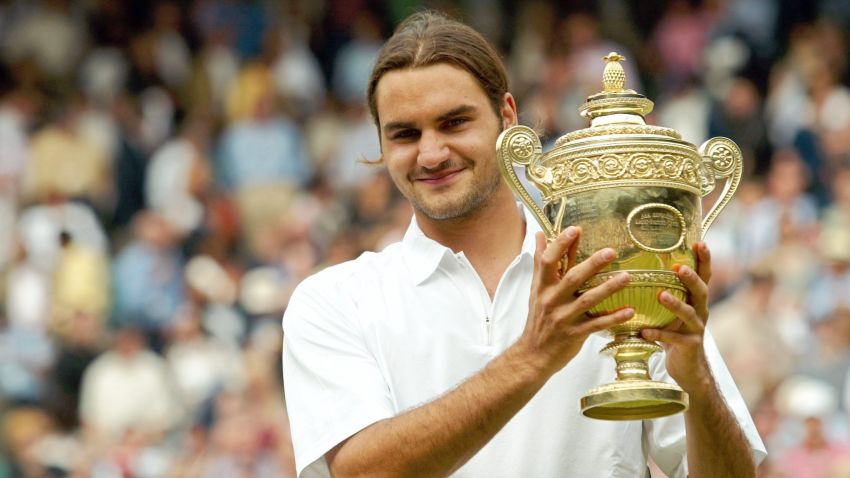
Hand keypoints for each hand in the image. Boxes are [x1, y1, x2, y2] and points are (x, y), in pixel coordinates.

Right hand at [517, 227, 634, 375]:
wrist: (533, 354)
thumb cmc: (537, 319)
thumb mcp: (535, 289)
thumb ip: (540, 262)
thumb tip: (540, 234)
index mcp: (542, 287)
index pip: (548, 261)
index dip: (561, 244)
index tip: (575, 230)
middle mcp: (552, 300)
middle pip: (572, 278)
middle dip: (592, 264)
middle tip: (611, 252)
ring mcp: (563, 318)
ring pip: (588, 300)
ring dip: (608, 288)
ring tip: (627, 277)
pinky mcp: (575, 334)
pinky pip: (597, 324)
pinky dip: (613, 317)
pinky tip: (629, 311)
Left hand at [641, 242, 711, 391]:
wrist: (687, 367)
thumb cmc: (674, 332)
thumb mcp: (671, 310)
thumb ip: (661, 291)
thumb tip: (634, 267)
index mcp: (696, 300)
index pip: (704, 275)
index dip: (704, 259)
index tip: (700, 242)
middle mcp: (700, 311)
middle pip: (701, 291)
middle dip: (691, 278)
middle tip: (679, 268)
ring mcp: (696, 329)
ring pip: (689, 314)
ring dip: (675, 304)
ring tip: (661, 296)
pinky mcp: (689, 346)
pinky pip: (673, 339)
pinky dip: (658, 335)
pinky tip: (644, 332)